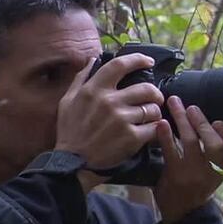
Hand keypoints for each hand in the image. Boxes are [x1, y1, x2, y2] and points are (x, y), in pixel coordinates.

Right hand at [55, 54, 163, 190]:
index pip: (119, 65)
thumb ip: (81, 79)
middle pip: (146, 88)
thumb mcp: (67, 102)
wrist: (73, 163)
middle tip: (155, 98)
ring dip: (155, 113)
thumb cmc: (70, 132)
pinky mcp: (131, 137)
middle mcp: (109, 101)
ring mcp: (121, 119)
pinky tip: (150, 131)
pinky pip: (154, 127)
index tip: (148, 62)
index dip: (138, 60)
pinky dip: (155, 129)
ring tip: (151, 118)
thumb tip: (93, 60)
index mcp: (93, 90)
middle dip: (155, 93)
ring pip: (152, 109)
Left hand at [153, 95, 222, 223]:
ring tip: (175, 103)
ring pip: (191, 143)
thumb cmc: (199, 184)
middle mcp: (213, 172)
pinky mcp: (175, 175)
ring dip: (182, 120)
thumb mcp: (216, 171)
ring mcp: (194, 173)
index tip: (219, 122)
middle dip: (202, 123)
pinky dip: (166, 136)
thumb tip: (209, 117)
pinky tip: (162, 124)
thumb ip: (218, 150)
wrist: (183, 212)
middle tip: (192, 107)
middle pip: (214, 144)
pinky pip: (171, 152)